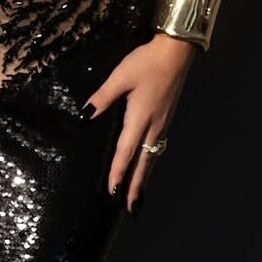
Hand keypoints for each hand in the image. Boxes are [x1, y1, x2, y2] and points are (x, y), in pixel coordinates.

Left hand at [82, 34, 194, 211]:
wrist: (175, 53)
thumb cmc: (147, 62)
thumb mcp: (120, 76)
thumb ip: (103, 97)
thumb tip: (85, 115)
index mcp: (140, 118)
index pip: (125, 152)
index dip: (117, 172)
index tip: (111, 192)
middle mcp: (153, 126)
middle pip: (143, 163)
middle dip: (136, 186)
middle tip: (130, 208)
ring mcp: (162, 123)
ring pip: (152, 157)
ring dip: (144, 177)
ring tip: (137, 194)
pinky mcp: (166, 118)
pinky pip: (157, 148)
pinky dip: (150, 162)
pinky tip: (147, 164)